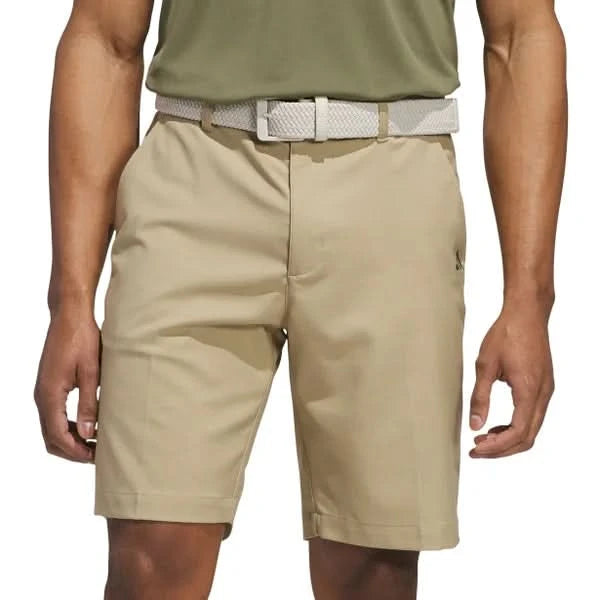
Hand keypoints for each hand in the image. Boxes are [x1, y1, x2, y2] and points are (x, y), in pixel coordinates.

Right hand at [34, 305, 99, 462]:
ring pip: (51, 428)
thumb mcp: (92, 372)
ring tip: (96, 442)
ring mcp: (43, 391)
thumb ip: (89, 403)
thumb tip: (88, 433)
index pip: (57, 435)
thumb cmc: (82, 339)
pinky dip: (68, 426)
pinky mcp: (49, 386)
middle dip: (72, 450)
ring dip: (70, 439)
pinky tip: (88, 425)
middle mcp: (41, 396)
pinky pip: (54, 415)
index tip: (96, 457)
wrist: (70, 316)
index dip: (76, 451)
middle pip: (50, 437)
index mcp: (49, 395)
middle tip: (97, 454)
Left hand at [469, 303, 553, 457]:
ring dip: (508, 439)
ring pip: (532, 429)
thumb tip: (475, 425)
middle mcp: (542, 395)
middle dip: (501, 449)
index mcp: (529, 391)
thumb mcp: (484, 365)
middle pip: (527, 437)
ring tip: (483, 439)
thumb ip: (479, 397)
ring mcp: (546, 391)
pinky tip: (496, 425)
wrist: (526, 314)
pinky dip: (516, 427)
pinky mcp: (543, 386)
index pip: (517, 433)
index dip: (496, 447)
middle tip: (477, 450)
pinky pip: (533, 416)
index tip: (476, 449)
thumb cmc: (506, 334)